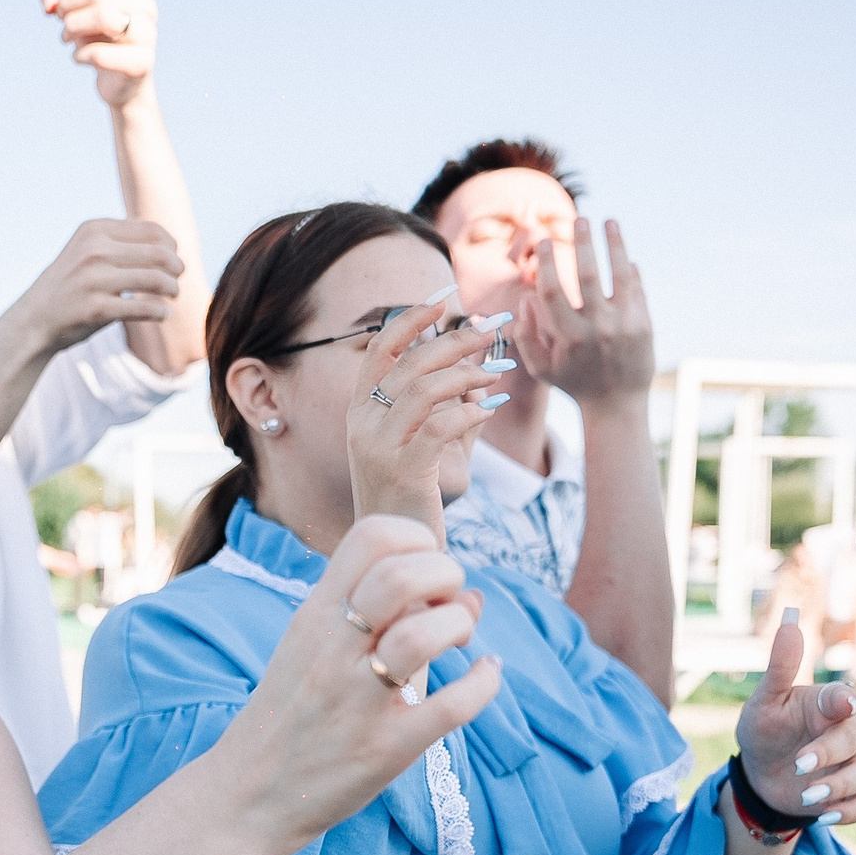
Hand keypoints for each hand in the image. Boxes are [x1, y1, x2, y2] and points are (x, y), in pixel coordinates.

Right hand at [0, 217, 181, 357]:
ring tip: (173, 296)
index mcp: (95, 230)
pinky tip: (163, 314)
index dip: (171, 246)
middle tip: (178, 280)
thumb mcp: (88, 251)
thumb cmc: (71, 285)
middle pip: (159, 254)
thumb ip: (121, 243)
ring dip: (173, 289)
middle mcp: (94, 250)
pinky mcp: (97, 309)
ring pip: (156, 280)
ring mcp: (94, 280)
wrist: (34, 319)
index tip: (172, 260)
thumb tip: (170, 245)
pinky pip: (145, 308)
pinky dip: (161, 312)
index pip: (152, 230)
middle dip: (177, 268)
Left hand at [43, 0, 157, 105]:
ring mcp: (148, 33)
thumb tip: (50, 0)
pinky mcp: (142, 62)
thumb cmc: (97, 39)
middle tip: (62, 22)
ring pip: (104, 16)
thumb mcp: (74, 12)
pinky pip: (100, 53)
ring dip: (73, 28)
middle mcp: (147, 6)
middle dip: (68, 7)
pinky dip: (80, 54)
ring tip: (66, 38)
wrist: (119, 81)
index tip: (60, 5)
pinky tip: (79, 58)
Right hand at [220, 516, 498, 850]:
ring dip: (460, 627)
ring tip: (458, 642)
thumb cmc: (291, 717)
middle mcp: (332, 650)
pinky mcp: (385, 749)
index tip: (424, 573)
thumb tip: (471, 596)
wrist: (247, 796)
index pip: (372, 535)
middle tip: (446, 605)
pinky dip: (484, 683)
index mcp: (314, 615)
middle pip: (402, 575)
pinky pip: (454, 705)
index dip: (417, 541)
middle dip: (446, 576)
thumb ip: (383, 615)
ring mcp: (358, 701)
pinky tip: (485, 676)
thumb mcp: (314, 648)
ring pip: (427, 634)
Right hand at [348, 293, 502, 524]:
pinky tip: (489, 411)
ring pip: (423, 389)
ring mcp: (378, 449)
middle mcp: (362, 426)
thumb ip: (448, 406)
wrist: (397, 552)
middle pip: (409, 363)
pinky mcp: (402, 472)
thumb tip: (483, 368)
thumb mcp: (425, 445)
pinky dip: (470, 411)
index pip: (379, 351)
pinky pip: (440, 425)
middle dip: (454, 341)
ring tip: (494, 376)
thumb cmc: (414, 498)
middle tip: (490, 332)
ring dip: (466, 374)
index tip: (444, 302)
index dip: (410, 320)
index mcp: (361, 413)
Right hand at [513, 217, 654, 409]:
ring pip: (619, 275)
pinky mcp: (644, 325)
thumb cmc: (574, 382)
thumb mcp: (541, 367)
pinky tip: (626, 255)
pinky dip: (631, 269)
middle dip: (583, 243)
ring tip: (609, 221)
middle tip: (580, 218)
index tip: (545, 242)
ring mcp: (623, 325)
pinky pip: (636, 288)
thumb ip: (527, 335)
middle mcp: (596, 329)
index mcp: (567, 338)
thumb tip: (527, 298)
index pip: (553, 291)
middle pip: (588, 275)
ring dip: (614, 244)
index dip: (547, 263)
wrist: (616, 405)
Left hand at [735, 612, 855, 825]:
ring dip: (840, 786)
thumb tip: (790, 622)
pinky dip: (850, 811)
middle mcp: (848, 732)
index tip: (842, 706)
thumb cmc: (766, 729)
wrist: (760, 773)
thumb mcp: (765, 701)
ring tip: (806, 796)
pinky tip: (823, 815)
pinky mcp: (850, 793)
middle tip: (799, 765)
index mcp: (828, 705)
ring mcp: (852, 763)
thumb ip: (780, 667)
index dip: (844, 702)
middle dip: (830, 754)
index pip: (845, 699)